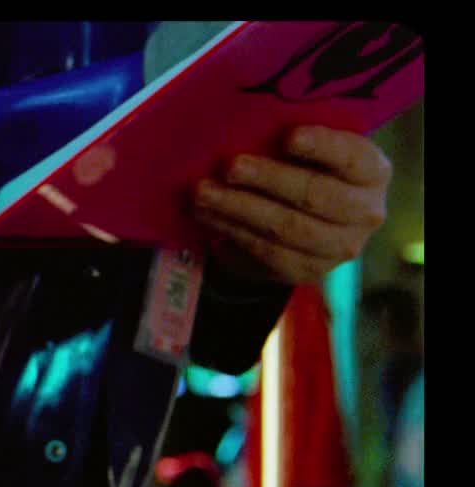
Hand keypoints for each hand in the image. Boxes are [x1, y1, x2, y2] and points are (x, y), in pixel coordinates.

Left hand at [193, 125, 391, 284]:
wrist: (304, 223)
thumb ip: (295, 142)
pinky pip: (264, 250)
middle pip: (315, 194)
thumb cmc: (305, 170)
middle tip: (229, 166)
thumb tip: (247, 126)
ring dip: (237, 207)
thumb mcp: (311, 153)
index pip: (352, 157)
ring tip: (202, 192)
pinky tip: (205, 214)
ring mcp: (339, 246)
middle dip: (268, 178)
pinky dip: (231, 229)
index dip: (322, 146)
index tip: (288, 136)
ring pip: (285, 226)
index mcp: (373, 172)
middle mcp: (366, 212)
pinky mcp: (306, 270)